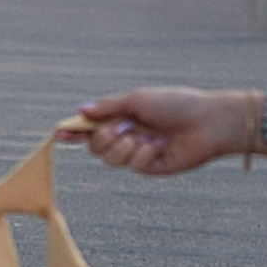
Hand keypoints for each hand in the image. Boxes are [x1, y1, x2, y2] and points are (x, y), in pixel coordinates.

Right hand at [64, 87, 261, 175]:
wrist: (207, 122)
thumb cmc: (175, 104)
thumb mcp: (137, 99)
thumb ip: (107, 107)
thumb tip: (81, 111)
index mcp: (121, 118)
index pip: (89, 128)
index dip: (72, 132)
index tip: (59, 133)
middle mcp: (126, 136)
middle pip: (95, 147)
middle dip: (105, 137)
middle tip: (125, 126)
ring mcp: (137, 153)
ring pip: (110, 160)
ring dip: (124, 146)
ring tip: (144, 135)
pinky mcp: (150, 167)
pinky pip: (133, 165)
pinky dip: (145, 153)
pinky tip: (162, 145)